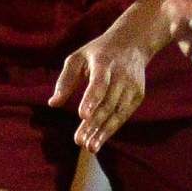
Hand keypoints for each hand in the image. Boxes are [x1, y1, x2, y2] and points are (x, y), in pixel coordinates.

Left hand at [49, 26, 151, 152]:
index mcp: (104, 63)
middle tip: (79, 141)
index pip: (99, 83)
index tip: (82, 115)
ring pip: (117, 113)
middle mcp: (121, 75)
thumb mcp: (78, 58)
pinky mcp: (138, 95)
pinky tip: (99, 140)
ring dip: (103, 132)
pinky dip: (111, 128)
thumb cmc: (98, 53)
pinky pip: (123, 115)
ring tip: (89, 147)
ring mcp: (132, 86)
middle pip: (107, 103)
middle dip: (93, 124)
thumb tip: (53, 104)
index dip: (91, 99)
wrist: (132, 43)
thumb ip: (65, 80)